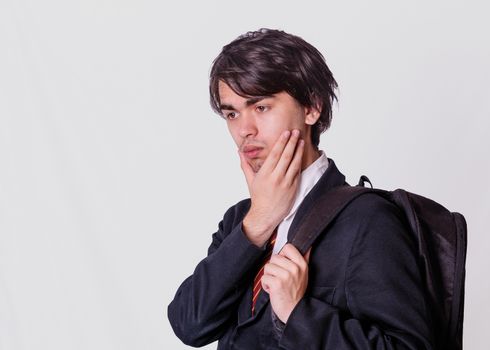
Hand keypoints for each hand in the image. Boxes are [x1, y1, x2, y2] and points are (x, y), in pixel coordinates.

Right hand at [240, 130, 303, 246]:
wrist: (265, 215)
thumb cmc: (257, 197)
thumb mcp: (250, 180)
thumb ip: (245, 165)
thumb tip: (239, 152)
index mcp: (264, 174)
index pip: (275, 154)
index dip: (281, 142)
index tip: (286, 133)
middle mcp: (276, 178)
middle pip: (286, 156)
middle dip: (291, 142)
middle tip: (296, 132)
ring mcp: (286, 183)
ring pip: (294, 163)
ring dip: (298, 150)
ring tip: (301, 141)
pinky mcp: (293, 189)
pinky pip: (297, 173)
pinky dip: (299, 163)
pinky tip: (301, 155)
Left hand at [261, 244, 310, 322]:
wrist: (294, 310)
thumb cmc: (296, 292)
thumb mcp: (304, 274)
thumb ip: (305, 259)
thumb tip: (309, 246)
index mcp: (302, 264)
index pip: (288, 247)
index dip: (282, 255)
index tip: (283, 264)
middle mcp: (295, 268)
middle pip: (274, 257)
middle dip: (273, 268)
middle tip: (279, 278)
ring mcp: (286, 276)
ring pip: (267, 267)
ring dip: (269, 276)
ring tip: (276, 284)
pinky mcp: (277, 283)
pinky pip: (264, 277)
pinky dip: (265, 285)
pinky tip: (272, 290)